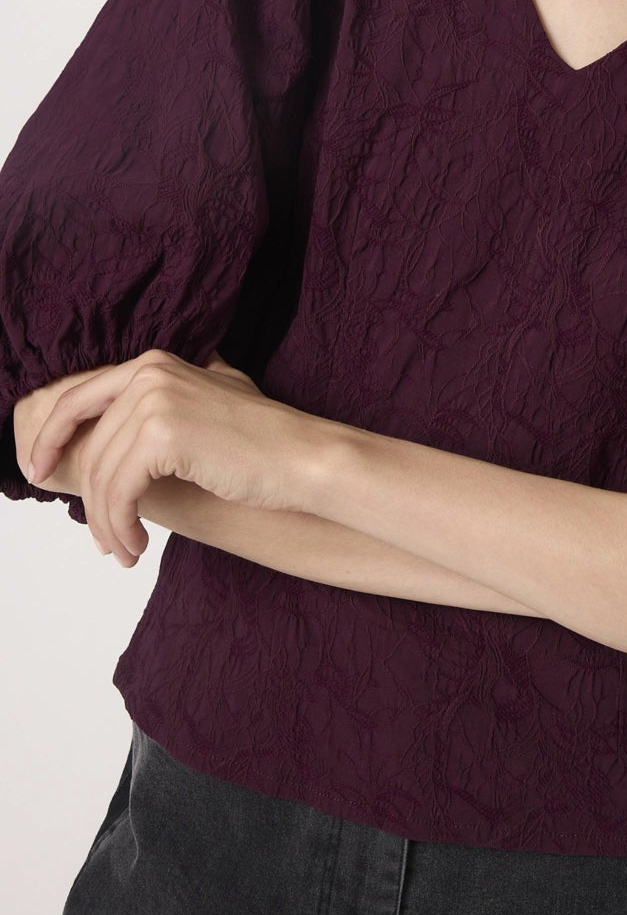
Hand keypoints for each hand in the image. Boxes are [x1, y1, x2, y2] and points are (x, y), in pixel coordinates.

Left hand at [26, 347, 322, 566]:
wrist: (301, 459)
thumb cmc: (259, 443)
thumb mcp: (204, 405)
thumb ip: (160, 403)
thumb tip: (106, 435)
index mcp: (152, 362)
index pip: (77, 400)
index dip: (49, 438)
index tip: (38, 470)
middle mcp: (148, 372)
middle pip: (88, 449)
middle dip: (90, 502)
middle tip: (107, 542)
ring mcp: (154, 400)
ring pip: (100, 477)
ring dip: (108, 525)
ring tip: (126, 552)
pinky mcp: (161, 434)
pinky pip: (118, 492)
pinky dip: (121, 526)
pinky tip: (138, 546)